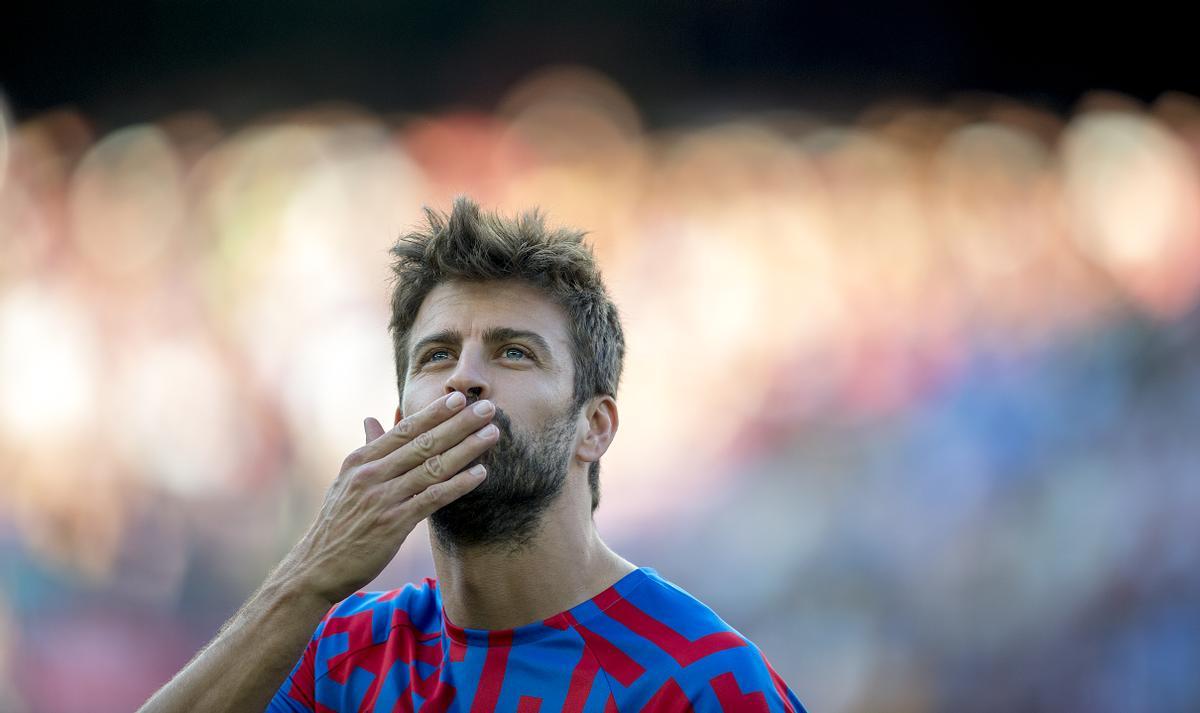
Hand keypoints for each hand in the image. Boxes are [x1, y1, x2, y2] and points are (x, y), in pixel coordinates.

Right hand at [277, 391, 497, 604]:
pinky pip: (432, 499)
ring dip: (466, 449)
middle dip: (458, 423)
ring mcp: (382, 498)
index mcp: (361, 460)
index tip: (460, 398)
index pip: (404, 429)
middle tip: (487, 407)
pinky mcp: (393, 523)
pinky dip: (457, 485)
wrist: (317, 566)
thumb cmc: (337, 523)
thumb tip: (371, 419)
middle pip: (423, 442)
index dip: (434, 413)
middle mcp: (372, 474)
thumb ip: (367, 449)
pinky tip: (479, 474)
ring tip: (492, 434)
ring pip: (432, 467)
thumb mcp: (346, 480)